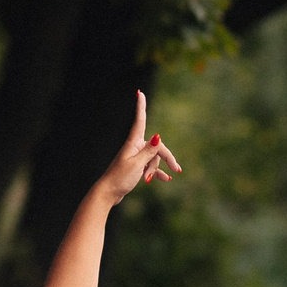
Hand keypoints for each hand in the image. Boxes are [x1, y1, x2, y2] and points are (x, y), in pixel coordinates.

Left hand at [91, 91, 180, 207]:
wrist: (108, 193)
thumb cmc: (120, 178)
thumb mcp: (137, 164)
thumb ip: (149, 151)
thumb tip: (158, 137)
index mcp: (133, 143)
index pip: (140, 121)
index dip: (141, 107)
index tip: (139, 93)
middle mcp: (135, 147)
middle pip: (157, 147)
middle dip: (166, 158)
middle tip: (177, 170)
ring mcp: (136, 157)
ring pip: (154, 158)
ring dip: (156, 169)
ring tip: (148, 180)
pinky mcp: (137, 167)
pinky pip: (151, 167)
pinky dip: (157, 173)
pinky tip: (166, 180)